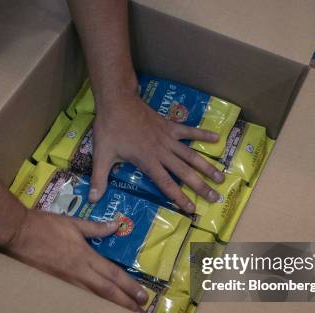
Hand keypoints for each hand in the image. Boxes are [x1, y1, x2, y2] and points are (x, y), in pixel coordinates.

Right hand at [4, 210, 148, 310]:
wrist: (17, 233)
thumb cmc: (45, 225)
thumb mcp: (73, 223)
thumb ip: (96, 228)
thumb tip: (116, 225)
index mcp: (86, 256)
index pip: (113, 275)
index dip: (129, 287)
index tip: (143, 297)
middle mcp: (78, 273)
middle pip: (107, 292)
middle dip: (125, 304)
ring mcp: (65, 282)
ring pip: (92, 300)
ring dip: (109, 310)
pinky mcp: (52, 287)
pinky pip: (74, 300)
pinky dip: (87, 309)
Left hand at [90, 92, 224, 212]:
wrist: (117, 101)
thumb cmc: (109, 129)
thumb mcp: (101, 155)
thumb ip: (99, 178)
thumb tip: (92, 199)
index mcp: (147, 161)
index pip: (166, 184)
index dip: (179, 197)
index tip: (191, 209)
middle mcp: (162, 151)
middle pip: (185, 172)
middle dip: (201, 186)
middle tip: (215, 197)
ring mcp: (168, 138)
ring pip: (191, 155)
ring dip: (207, 166)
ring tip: (221, 177)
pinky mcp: (169, 126)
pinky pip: (189, 131)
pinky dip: (203, 135)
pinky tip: (217, 139)